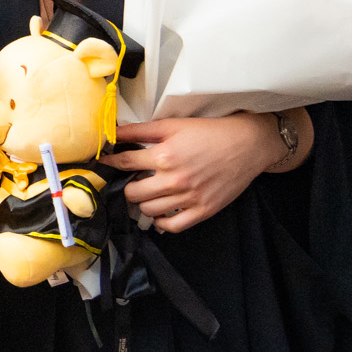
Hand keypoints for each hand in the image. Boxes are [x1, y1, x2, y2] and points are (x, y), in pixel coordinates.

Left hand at [102, 114, 280, 231]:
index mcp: (164, 156)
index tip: (103, 165)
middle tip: (132, 181)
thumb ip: (139, 130)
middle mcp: (174, 180)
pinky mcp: (203, 210)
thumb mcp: (172, 125)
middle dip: (128, 186)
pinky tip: (161, 212)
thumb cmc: (209, 132)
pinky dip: (162, 222)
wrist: (247, 145)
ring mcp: (189, 198)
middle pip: (132, 193)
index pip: (124, 164)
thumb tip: (112, 132)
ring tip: (148, 194)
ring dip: (144, 203)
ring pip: (149, 211)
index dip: (110, 164)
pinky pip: (173, 226)